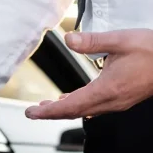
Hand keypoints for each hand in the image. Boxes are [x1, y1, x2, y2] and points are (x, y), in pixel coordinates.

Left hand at [25, 29, 152, 119]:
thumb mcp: (122, 40)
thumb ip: (92, 42)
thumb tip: (69, 39)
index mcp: (106, 90)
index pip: (68, 107)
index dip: (47, 112)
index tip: (31, 113)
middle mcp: (109, 101)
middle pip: (72, 113)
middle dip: (50, 113)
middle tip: (33, 112)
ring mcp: (115, 103)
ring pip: (82, 111)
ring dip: (63, 110)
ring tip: (47, 106)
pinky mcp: (120, 100)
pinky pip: (93, 107)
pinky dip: (78, 105)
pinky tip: (72, 99)